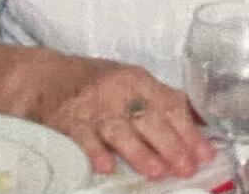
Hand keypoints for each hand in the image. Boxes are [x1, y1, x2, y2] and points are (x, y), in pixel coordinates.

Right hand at [43, 60, 215, 178]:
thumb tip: (193, 122)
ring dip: (140, 152)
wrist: (44, 77)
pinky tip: (107, 167)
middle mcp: (119, 90)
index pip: (171, 104)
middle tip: (187, 168)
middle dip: (171, 145)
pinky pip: (84, 138)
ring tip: (157, 172)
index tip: (204, 152)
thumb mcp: (129, 81)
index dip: (189, 130)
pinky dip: (96, 152)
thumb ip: (157, 99)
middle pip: (149, 118)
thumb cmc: (94, 82)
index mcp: (138, 80)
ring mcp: (93, 106)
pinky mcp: (68, 120)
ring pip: (121, 130)